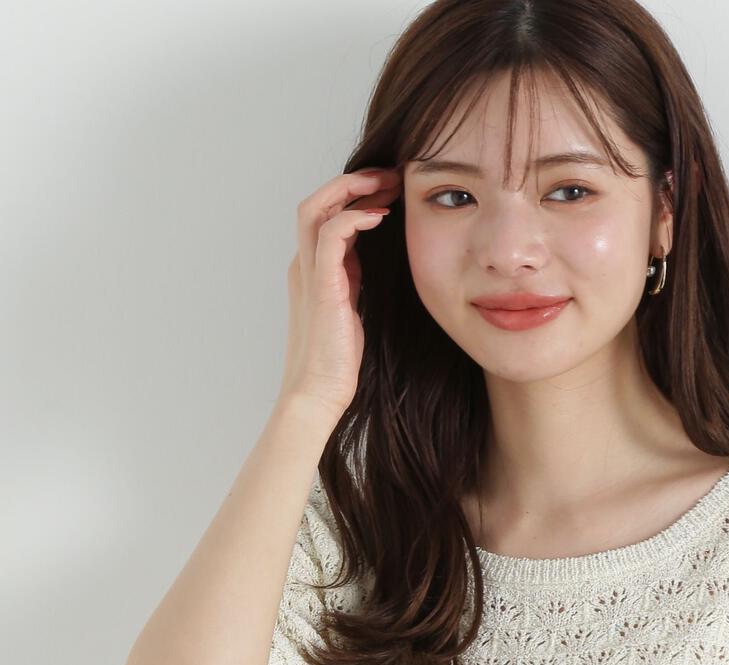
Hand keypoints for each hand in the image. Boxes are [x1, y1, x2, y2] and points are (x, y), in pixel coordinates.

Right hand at [277, 165, 403, 421]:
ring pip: (317, 208)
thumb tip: (375, 258)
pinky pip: (331, 234)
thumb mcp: (352, 309)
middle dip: (354, 182)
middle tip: (390, 175)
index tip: (389, 190)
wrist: (319, 393)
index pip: (327, 215)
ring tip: (385, 184)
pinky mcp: (321, 285)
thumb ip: (356, 280)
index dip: (356, 196)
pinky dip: (354, 218)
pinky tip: (379, 216)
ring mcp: (308, 272)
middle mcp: (305, 264)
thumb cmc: (338, 360)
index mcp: (313, 269)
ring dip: (351, 189)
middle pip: (318, 201)